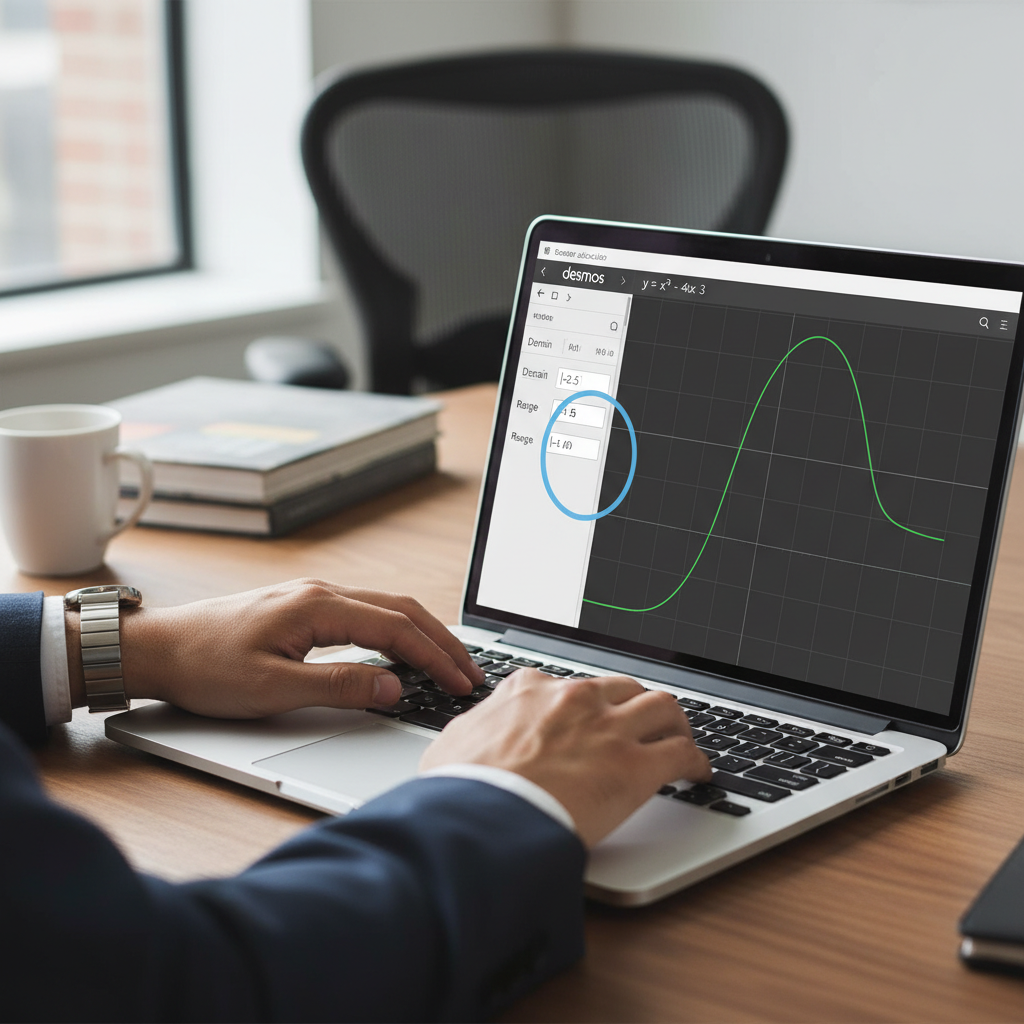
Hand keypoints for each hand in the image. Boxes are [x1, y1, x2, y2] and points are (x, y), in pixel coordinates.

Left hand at [65, 578, 483, 716]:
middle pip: (401, 610)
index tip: (460, 682)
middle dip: (441, 641)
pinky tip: (402, 650)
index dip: (435, 657)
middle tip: (470, 673)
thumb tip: (392, 686)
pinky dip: (396, 631)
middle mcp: (321, 592)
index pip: (396, 629)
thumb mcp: (273, 688)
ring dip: (421, 634)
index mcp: (318, 606)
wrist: (157, 648)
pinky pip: (365, 614)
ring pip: (386, 608)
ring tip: (447, 663)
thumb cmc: (204, 666)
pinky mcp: (303, 608)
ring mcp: (313, 597)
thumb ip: (339, 686)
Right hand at [420, 669, 711, 847]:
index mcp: (530, 689)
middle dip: (635, 705)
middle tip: (640, 726)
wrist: (479, 819)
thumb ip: (473, 732)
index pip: (569, 686)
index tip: (589, 720)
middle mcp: (574, 698)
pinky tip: (698, 774)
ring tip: (679, 739)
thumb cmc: (459, 789)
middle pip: (623, 688)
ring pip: (663, 706)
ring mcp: (608, 728)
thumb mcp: (452, 744)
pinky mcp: (634, 766)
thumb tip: (466, 740)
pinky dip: (696, 761)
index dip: (584, 706)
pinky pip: (682, 753)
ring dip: (673, 723)